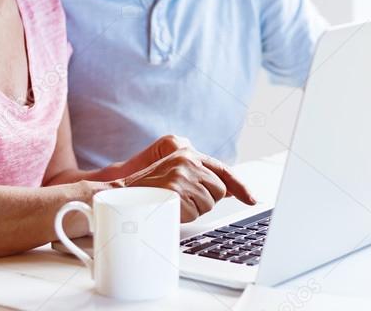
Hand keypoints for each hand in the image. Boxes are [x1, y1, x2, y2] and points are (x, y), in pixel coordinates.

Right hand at [118, 141, 256, 221]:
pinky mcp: (177, 190)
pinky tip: (170, 209)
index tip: (252, 199)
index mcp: (187, 154)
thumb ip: (199, 178)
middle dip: (205, 201)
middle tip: (182, 201)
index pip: (223, 170)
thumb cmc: (146, 190)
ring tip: (173, 204)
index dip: (240, 186)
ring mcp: (182, 175)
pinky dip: (185, 216)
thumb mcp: (174, 175)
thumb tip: (228, 189)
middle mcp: (188, 161)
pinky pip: (196, 212)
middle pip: (219, 190)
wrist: (119, 194)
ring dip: (194, 210)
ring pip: (209, 203)